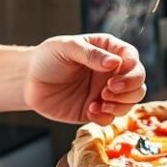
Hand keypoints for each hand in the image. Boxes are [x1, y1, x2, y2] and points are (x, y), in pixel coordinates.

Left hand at [25, 34, 145, 125]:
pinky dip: (106, 117)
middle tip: (108, 90)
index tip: (115, 75)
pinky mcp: (96, 110)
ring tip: (99, 102)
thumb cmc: (47, 58)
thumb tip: (115, 62)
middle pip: (138, 81)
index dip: (131, 68)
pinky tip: (90, 110)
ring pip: (131, 101)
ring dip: (120, 105)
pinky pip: (112, 118)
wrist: (29, 82)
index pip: (132, 57)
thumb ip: (91, 54)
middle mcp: (111, 72)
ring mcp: (105, 92)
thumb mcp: (67, 48)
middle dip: (129, 88)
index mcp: (108, 50)